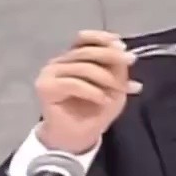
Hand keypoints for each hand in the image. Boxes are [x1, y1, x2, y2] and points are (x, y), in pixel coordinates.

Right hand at [34, 30, 140, 153]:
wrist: (78, 137)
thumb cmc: (95, 111)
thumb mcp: (114, 87)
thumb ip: (117, 68)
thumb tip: (125, 52)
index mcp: (73, 58)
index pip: (83, 39)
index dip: (102, 38)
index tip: (121, 45)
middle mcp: (59, 62)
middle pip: (86, 52)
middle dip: (112, 57)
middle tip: (130, 64)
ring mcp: (50, 73)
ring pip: (83, 67)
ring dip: (106, 78)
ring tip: (119, 91)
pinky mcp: (46, 88)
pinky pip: (74, 84)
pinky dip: (93, 92)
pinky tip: (104, 100)